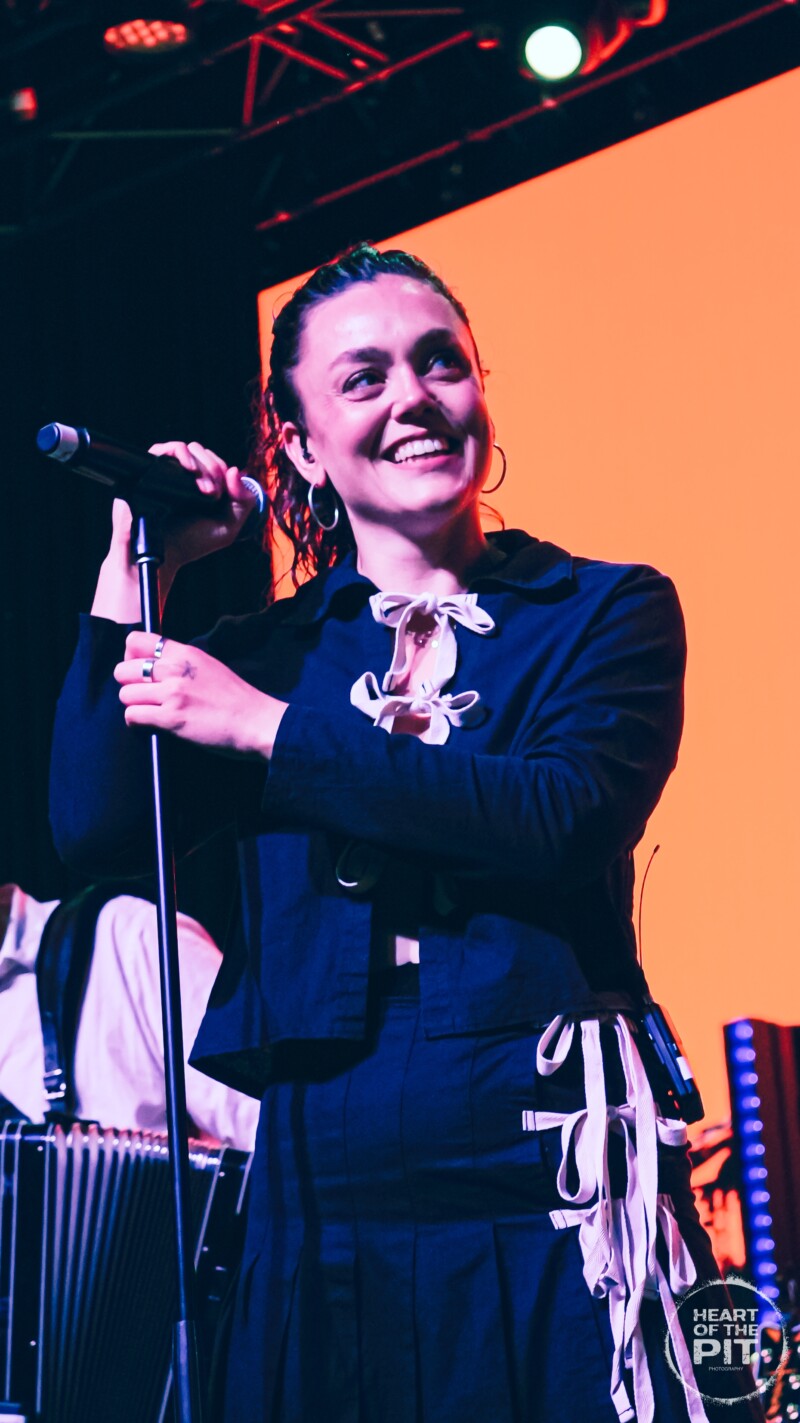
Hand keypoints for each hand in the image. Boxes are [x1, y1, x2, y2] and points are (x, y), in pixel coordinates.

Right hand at [92, 441, 262, 623]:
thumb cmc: (192, 542)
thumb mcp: (228, 526)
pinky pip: (162, 448)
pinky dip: (179, 452)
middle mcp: (183, 475)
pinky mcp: (148, 470)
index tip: (220, 495)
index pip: (216, 462)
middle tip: (212, 494)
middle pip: (202, 452)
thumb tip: (235, 470)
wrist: (161, 554)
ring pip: (186, 448)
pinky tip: (189, 469)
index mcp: (202, 484)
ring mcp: (166, 472)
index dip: (222, 472)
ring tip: (203, 488)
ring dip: (201, 464)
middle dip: (213, 469)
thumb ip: (244, 502)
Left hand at [115, 632, 286, 760]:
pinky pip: (133, 716)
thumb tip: (155, 669)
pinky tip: (152, 727)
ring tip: (151, 714)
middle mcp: (175, 669)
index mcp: (185, 653)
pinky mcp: (172, 718)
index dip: (130, 658)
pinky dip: (137, 724)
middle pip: (122, 670)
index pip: (136, 642)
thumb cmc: (237, 700)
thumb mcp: (209, 667)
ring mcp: (173, 693)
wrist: (257, 722)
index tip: (140, 673)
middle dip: (129, 686)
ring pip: (125, 695)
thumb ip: (182, 664)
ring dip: (134, 707)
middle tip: (144, 698)